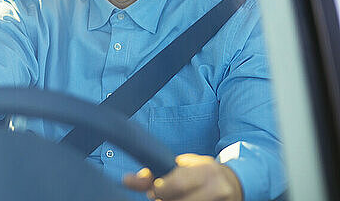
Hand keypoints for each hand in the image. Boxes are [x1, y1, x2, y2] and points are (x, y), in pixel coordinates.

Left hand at [123, 154, 242, 200]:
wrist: (236, 183)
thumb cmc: (203, 173)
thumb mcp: (184, 166)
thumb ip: (156, 172)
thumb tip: (127, 180)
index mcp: (207, 170)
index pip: (177, 184)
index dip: (160, 190)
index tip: (156, 191)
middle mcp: (217, 189)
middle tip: (163, 198)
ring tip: (176, 199)